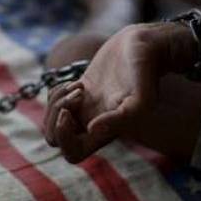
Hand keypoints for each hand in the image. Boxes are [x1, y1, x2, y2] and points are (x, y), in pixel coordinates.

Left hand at [44, 22, 196, 162]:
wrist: (146, 46)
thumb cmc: (146, 73)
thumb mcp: (141, 98)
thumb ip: (121, 119)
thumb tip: (91, 129)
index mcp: (105, 132)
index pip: (72, 154)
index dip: (63, 138)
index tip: (69, 113)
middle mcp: (93, 123)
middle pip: (55, 138)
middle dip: (55, 116)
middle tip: (75, 96)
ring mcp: (86, 107)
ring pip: (54, 118)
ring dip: (56, 102)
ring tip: (78, 88)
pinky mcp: (82, 90)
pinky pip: (55, 99)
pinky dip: (57, 91)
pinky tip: (77, 83)